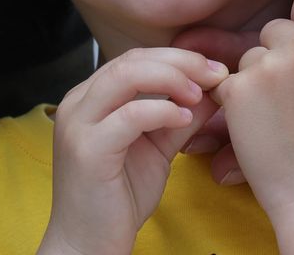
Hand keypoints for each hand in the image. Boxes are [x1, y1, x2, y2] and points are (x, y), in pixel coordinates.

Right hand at [37, 48, 227, 254]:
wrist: (89, 246)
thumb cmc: (119, 198)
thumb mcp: (157, 148)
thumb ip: (178, 117)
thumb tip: (212, 88)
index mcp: (90, 98)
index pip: (135, 58)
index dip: (177, 58)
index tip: (214, 69)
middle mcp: (78, 103)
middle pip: (131, 60)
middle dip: (180, 62)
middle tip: (215, 74)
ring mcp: (78, 124)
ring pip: (126, 76)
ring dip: (172, 79)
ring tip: (200, 93)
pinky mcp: (87, 149)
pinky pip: (129, 115)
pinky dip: (162, 110)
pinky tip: (184, 118)